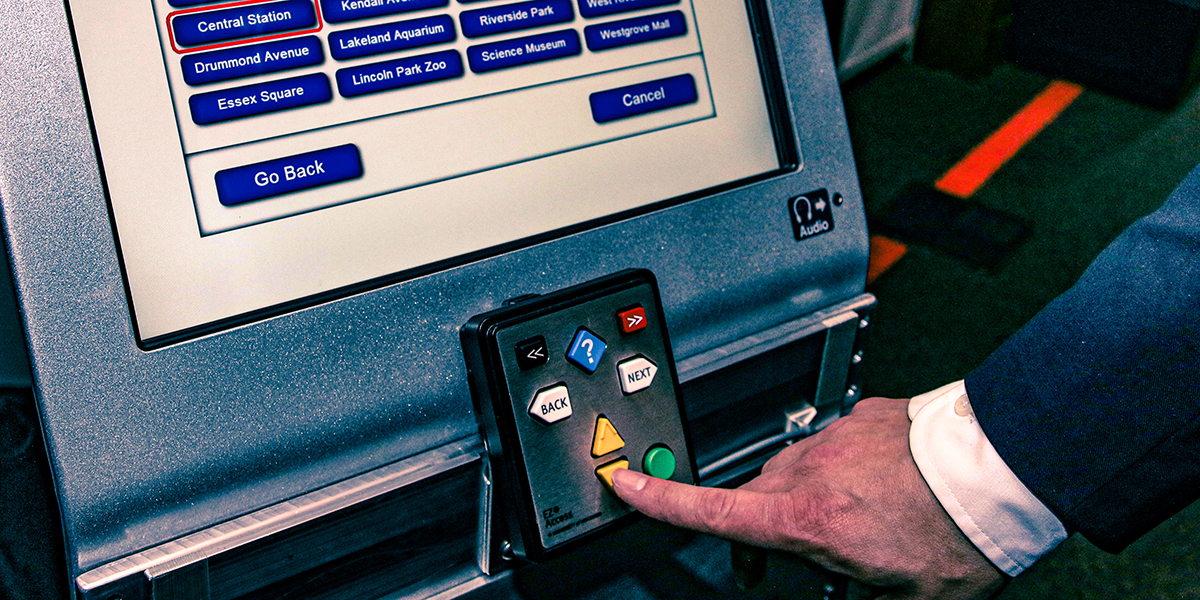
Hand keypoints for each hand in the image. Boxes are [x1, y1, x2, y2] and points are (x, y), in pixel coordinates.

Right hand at [612, 397, 1005, 598]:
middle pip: (757, 496)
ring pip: (797, 470)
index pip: (714, 511)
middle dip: (760, 526)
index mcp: (810, 519)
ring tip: (860, 522)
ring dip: (809, 497)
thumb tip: (860, 595)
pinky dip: (845, 469)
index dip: (661, 500)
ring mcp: (837, 439)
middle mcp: (813, 471)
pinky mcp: (863, 416)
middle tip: (785, 560)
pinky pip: (835, 446)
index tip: (627, 484)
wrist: (1004, 470)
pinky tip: (884, 487)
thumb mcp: (906, 599)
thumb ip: (865, 597)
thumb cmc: (959, 536)